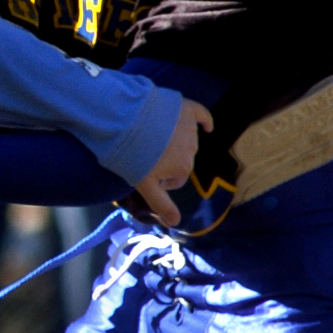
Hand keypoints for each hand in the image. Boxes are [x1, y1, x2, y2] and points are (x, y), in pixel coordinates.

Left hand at [130, 99, 212, 226]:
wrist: (124, 122)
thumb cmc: (132, 156)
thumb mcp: (144, 185)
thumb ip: (161, 204)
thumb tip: (176, 223)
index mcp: (182, 169)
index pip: (176, 179)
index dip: (161, 179)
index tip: (147, 173)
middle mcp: (192, 150)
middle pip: (181, 159)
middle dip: (168, 160)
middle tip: (146, 154)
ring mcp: (190, 128)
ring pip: (187, 139)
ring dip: (175, 141)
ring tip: (154, 137)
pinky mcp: (186, 109)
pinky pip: (202, 116)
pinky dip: (205, 121)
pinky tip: (208, 126)